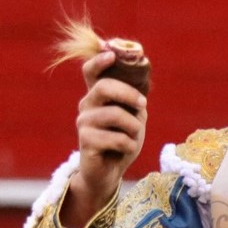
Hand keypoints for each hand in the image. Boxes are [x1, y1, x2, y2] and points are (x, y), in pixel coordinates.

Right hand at [60, 50, 147, 227]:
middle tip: (143, 105)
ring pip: (114, 115)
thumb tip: (143, 68)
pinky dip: (128, 144)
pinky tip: (124, 150)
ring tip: (134, 137)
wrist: (110, 172)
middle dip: (129, 94)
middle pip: (104, 87)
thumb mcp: (134, 114)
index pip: (91, 71)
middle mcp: (87, 105)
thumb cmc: (123, 139)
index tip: (112, 55)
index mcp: (98, 95)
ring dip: (133, 127)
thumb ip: (135, 95)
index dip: (99, 60)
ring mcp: (83, 123)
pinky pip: (116, 138)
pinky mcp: (85, 142)